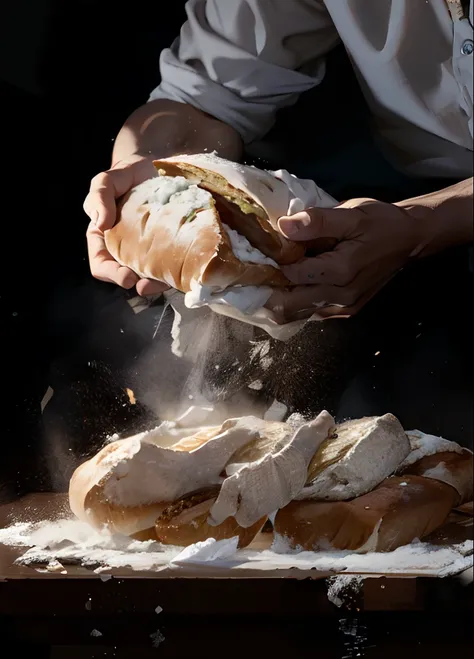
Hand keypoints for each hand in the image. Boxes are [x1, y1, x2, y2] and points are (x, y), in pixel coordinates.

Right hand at [84, 155, 168, 295]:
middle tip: (145, 284)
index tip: (126, 277)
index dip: (111, 274)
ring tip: (166, 281)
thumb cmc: (125, 176)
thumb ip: (98, 197)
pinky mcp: (169, 247)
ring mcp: (148, 250)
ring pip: (151, 275)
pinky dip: (177, 270)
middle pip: (127, 275)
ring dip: (157, 283)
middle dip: (137, 283)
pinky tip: (184, 268)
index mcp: (104, 239)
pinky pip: (171, 265)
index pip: (101, 264)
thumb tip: (100, 223)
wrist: (154, 166)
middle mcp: (125, 249)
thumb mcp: (106, 181)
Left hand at [270, 198, 427, 320]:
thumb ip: (317, 222)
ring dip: (282, 297)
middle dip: (271, 287)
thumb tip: (283, 226)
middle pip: (289, 303)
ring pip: (298, 312)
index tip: (268, 249)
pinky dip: (298, 302)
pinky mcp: (346, 311)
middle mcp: (341, 297)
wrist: (409, 240)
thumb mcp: (351, 214)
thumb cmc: (381, 223)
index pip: (291, 275)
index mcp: (340, 272)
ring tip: (275, 275)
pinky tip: (295, 283)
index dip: (275, 262)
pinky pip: (311, 313)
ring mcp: (344, 308)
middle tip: (262, 268)